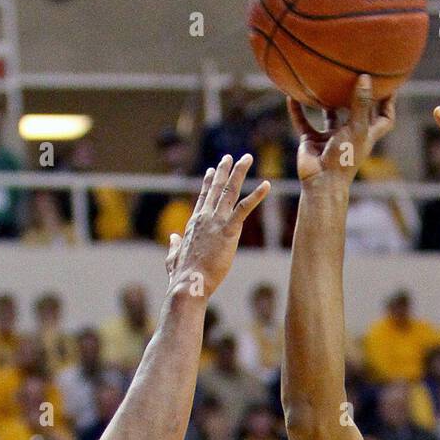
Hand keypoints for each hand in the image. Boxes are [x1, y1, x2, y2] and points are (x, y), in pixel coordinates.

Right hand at [165, 153, 269, 297]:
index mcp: (194, 223)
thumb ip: (174, 246)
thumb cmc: (181, 276)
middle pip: (216, 188)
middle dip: (224, 170)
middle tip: (230, 157)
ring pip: (229, 191)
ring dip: (239, 173)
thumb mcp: (173, 257)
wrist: (189, 283)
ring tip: (247, 158)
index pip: (203, 197)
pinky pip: (245, 208)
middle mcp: (205, 217)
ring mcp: (216, 222)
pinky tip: (267, 185)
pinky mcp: (228, 230)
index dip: (208, 182)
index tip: (211, 170)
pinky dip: (256, 196)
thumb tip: (172, 238)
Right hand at [288, 75, 394, 186]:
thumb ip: (361, 103)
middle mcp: (349, 135)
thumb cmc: (344, 159)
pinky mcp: (311, 142)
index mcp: (366, 135)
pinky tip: (292, 95)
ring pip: (329, 116)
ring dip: (326, 101)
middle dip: (357, 96)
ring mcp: (330, 139)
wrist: (321, 183)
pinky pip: (303, 123)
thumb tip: (365, 77)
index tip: (389, 85)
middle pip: (356, 113)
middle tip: (356, 72)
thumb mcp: (356, 128)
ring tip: (325, 79)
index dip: (388, 104)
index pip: (384, 119)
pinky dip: (297, 111)